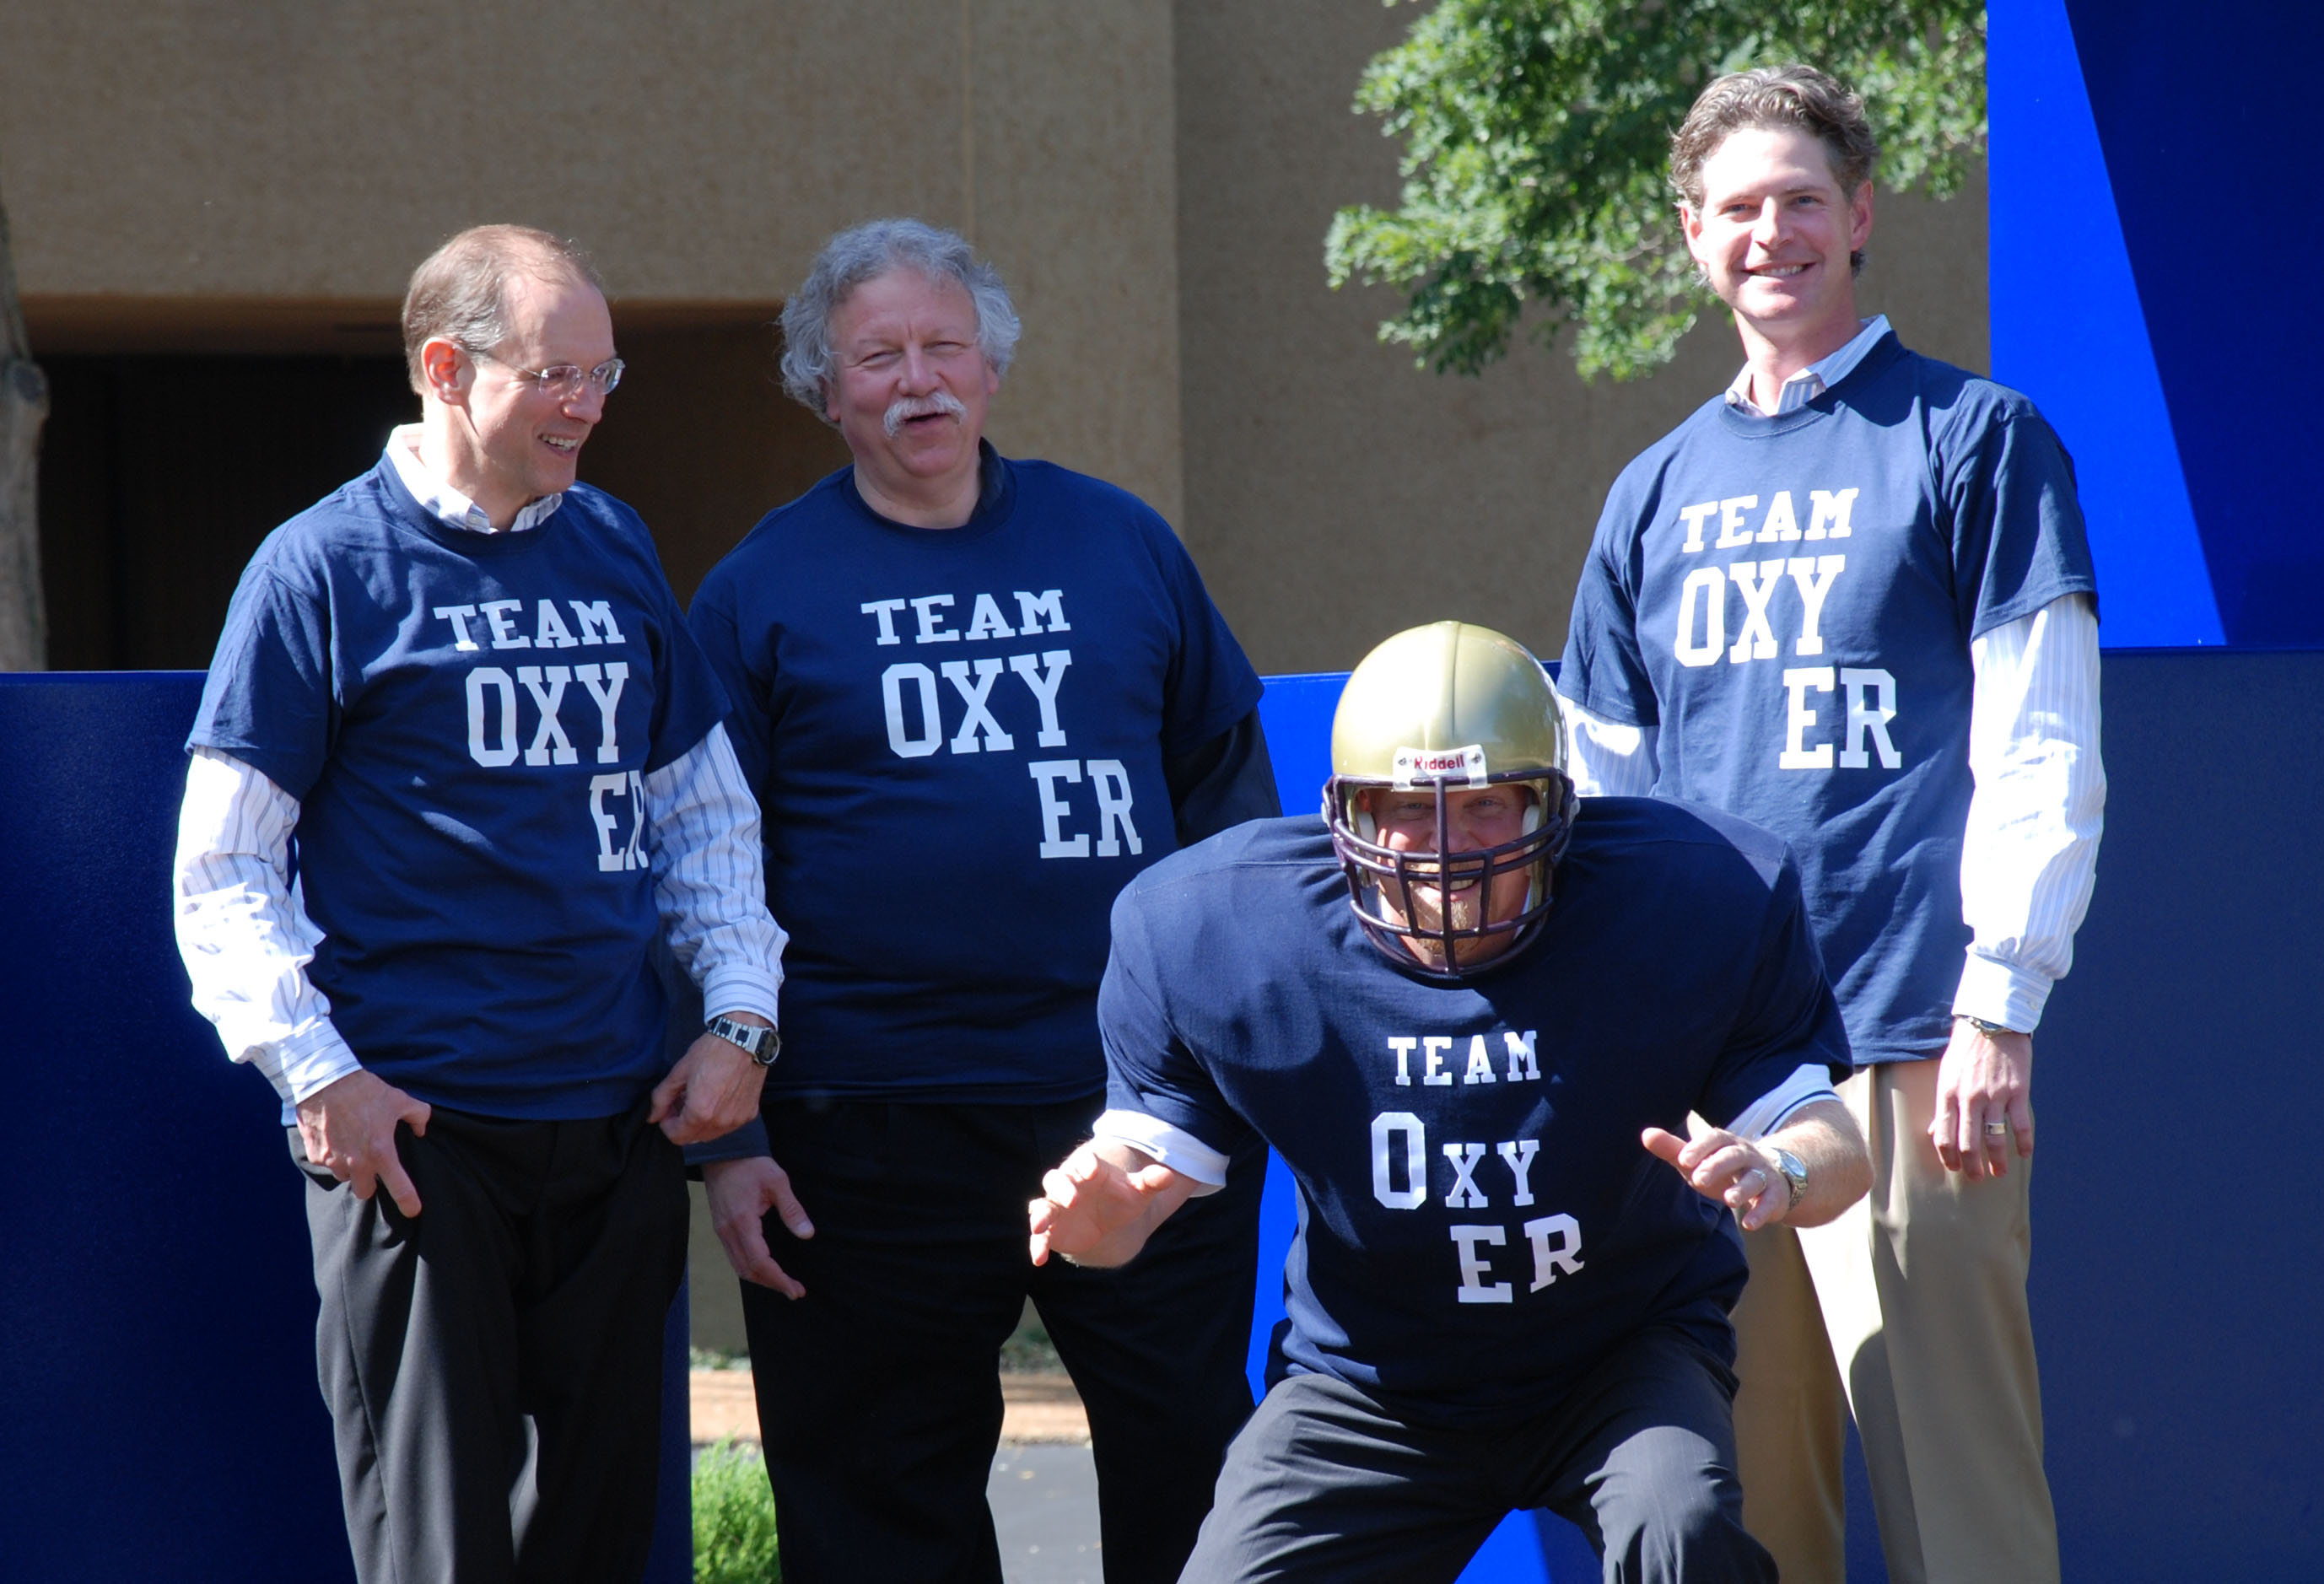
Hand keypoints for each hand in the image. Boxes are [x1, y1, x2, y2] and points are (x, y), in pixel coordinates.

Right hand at [296, 1069, 431, 1217]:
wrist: (324, 1080)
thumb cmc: (364, 1090)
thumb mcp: (399, 1099)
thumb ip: (419, 1115)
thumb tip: (422, 1129)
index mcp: (381, 1152)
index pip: (399, 1187)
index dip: (408, 1202)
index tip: (413, 1210)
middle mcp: (356, 1163)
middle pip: (365, 1191)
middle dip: (371, 1183)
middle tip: (373, 1165)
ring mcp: (332, 1161)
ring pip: (344, 1177)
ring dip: (350, 1169)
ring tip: (353, 1145)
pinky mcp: (314, 1155)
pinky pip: (326, 1164)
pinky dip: (332, 1155)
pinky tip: (336, 1137)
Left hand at [650, 1016, 770, 1144]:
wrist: (745, 1039)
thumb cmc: (711, 1052)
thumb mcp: (679, 1072)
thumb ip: (662, 1098)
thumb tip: (652, 1117)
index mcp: (700, 1112)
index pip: (676, 1137)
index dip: (667, 1125)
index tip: (669, 1109)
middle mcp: (720, 1122)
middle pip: (693, 1138)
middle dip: (683, 1125)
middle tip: (683, 1102)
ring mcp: (737, 1120)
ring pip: (711, 1134)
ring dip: (701, 1123)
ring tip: (701, 1099)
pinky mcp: (749, 1114)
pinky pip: (728, 1126)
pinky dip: (719, 1118)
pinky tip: (719, 1098)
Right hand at [702, 1155, 814, 1298]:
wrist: (724, 1151)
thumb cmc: (752, 1164)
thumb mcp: (778, 1182)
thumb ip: (792, 1210)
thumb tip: (807, 1234)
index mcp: (742, 1222)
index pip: (760, 1262)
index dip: (778, 1279)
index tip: (795, 1289)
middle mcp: (728, 1231)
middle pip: (747, 1270)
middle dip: (772, 1283)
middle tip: (794, 1290)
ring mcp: (721, 1230)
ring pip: (739, 1266)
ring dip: (760, 1278)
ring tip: (783, 1283)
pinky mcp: (721, 1227)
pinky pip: (734, 1256)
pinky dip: (750, 1268)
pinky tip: (765, 1268)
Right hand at [1027, 1143, 1186, 1268]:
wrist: (1106, 1221)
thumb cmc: (1121, 1199)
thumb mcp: (1139, 1192)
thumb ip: (1151, 1182)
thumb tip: (1168, 1176)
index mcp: (1089, 1170)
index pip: (1084, 1161)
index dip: (1086, 1163)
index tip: (1092, 1169)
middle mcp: (1068, 1186)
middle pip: (1056, 1180)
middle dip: (1062, 1189)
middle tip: (1073, 1201)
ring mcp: (1056, 1207)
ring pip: (1042, 1205)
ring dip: (1040, 1215)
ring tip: (1039, 1226)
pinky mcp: (1050, 1229)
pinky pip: (1039, 1235)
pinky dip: (1036, 1245)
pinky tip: (1039, 1260)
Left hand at [1642, 1124, 1789, 1230]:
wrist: (1771, 1177)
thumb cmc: (1724, 1169)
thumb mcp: (1699, 1160)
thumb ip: (1674, 1149)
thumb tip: (1646, 1134)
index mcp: (1725, 1143)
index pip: (1714, 1139)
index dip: (1699, 1147)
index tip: (1683, 1160)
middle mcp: (1746, 1155)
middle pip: (1733, 1156)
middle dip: (1717, 1166)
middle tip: (1698, 1179)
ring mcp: (1763, 1174)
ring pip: (1755, 1179)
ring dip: (1742, 1189)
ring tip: (1729, 1200)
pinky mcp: (1775, 1195)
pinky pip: (1770, 1202)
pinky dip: (1760, 1212)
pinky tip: (1749, 1224)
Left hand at [1931, 1021, 2033, 1177]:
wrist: (1992, 1024)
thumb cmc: (1965, 1051)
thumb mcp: (1946, 1076)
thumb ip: (1943, 1106)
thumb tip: (1933, 1132)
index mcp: (1948, 1094)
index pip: (1943, 1135)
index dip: (1947, 1157)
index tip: (1953, 1168)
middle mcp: (1969, 1098)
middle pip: (1968, 1143)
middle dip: (1971, 1166)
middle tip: (1975, 1178)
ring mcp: (1995, 1096)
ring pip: (1994, 1138)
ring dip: (1997, 1160)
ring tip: (1998, 1172)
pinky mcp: (2018, 1091)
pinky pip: (2021, 1124)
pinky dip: (2024, 1142)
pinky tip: (2024, 1153)